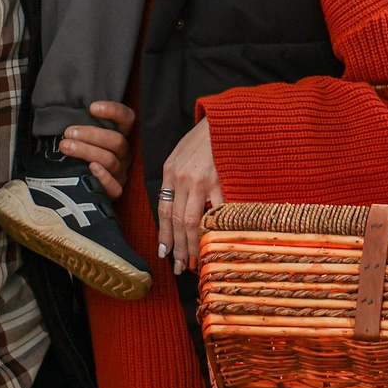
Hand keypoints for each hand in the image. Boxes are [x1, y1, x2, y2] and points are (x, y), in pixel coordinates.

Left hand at [58, 101, 135, 198]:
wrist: (76, 186)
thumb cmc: (76, 155)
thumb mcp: (80, 138)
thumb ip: (80, 128)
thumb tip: (63, 117)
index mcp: (119, 136)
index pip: (127, 119)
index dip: (114, 111)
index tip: (92, 107)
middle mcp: (124, 154)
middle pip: (117, 141)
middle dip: (91, 134)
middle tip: (69, 132)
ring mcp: (121, 173)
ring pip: (110, 160)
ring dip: (87, 151)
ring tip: (66, 147)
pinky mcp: (116, 191)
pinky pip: (115, 186)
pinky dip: (103, 177)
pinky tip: (90, 168)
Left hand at [157, 117, 222, 268]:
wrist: (225, 120)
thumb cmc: (203, 139)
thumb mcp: (180, 155)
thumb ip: (175, 180)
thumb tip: (174, 210)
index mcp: (169, 171)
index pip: (163, 210)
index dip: (164, 235)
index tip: (165, 253)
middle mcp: (182, 178)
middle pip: (176, 221)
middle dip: (178, 247)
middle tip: (180, 267)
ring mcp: (202, 181)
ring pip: (192, 221)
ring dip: (192, 245)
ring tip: (194, 262)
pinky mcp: (221, 181)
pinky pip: (217, 211)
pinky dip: (214, 229)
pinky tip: (214, 242)